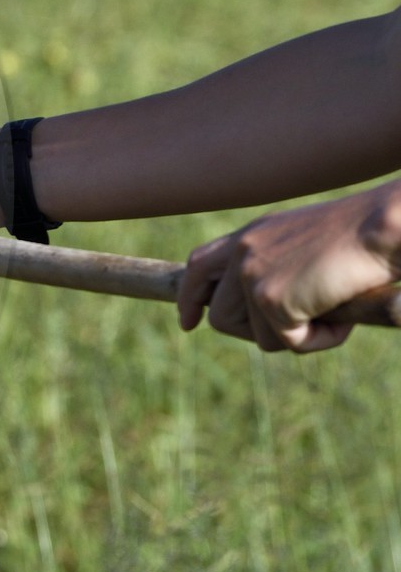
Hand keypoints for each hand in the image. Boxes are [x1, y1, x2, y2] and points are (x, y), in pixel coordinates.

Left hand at [176, 180, 400, 351]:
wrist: (386, 228)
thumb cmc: (364, 238)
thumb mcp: (308, 246)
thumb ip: (278, 269)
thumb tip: (261, 310)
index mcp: (249, 235)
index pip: (198, 267)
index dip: (189, 299)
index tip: (190, 324)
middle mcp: (242, 251)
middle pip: (221, 318)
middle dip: (257, 333)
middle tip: (300, 327)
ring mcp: (251, 274)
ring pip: (256, 337)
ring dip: (297, 335)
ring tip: (332, 308)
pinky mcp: (270, 299)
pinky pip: (291, 343)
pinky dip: (323, 338)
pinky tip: (342, 312)